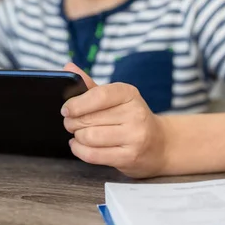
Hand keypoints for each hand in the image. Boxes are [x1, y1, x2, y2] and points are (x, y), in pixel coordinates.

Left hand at [62, 63, 167, 177]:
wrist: (159, 144)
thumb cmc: (130, 118)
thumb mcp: (115, 98)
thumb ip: (90, 86)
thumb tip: (68, 66)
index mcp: (129, 93)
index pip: (99, 95)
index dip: (77, 104)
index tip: (65, 110)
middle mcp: (135, 114)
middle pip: (89, 118)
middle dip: (72, 122)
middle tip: (70, 123)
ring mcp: (135, 137)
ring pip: (89, 137)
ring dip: (77, 137)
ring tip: (78, 134)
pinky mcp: (130, 157)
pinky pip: (93, 155)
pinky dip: (79, 150)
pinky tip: (79, 145)